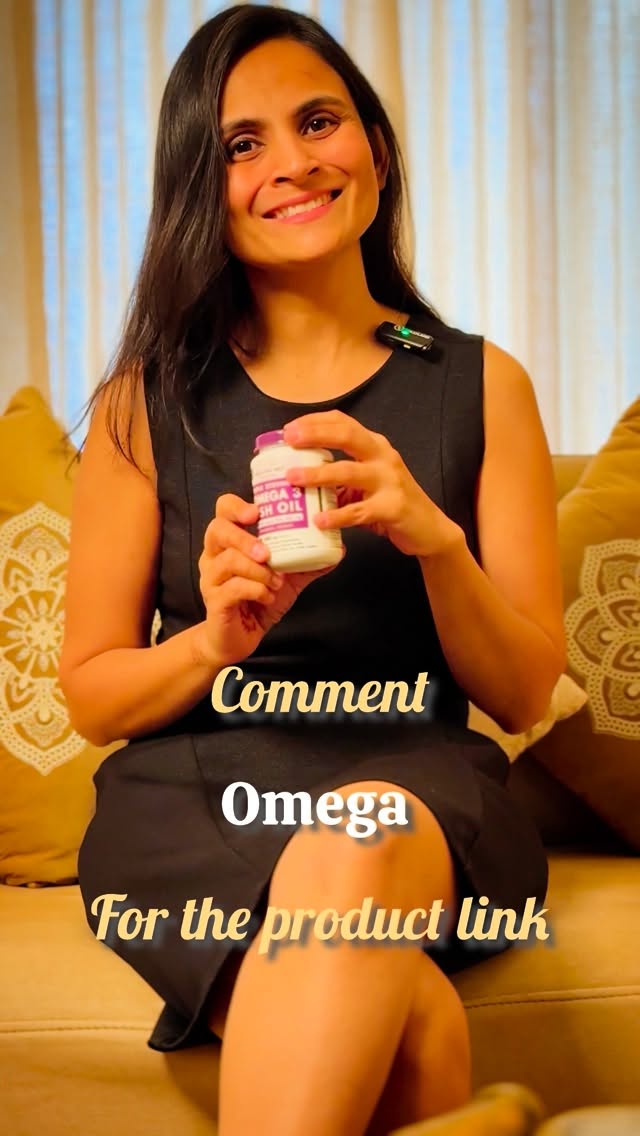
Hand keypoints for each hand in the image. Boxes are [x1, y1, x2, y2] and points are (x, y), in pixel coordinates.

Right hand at [195, 493, 344, 666]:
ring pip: (228, 561)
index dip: (237, 507)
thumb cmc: (257, 603)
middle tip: (267, 552)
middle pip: (217, 530)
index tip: (257, 512)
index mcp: (228, 544)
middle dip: (245, 538)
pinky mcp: (215, 602)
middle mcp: (213, 557)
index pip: (223, 512)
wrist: (239, 640)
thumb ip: (307, 563)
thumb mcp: (287, 580)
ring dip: (258, 570)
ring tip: (276, 581)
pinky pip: (232, 588)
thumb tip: (338, 550)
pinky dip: (255, 590)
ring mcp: (211, 579)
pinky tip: (268, 596)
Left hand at [281, 410, 460, 559]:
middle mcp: (383, 457)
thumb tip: (299, 477)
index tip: (289, 429)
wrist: (430, 530)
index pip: (343, 422)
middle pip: (347, 436)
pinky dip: (337, 515)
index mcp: (375, 446)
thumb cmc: (392, 503)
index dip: (314, 421)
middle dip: (315, 434)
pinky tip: (318, 520)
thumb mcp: (366, 483)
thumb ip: (339, 478)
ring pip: (349, 471)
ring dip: (319, 473)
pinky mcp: (393, 508)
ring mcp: (390, 481)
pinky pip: (359, 511)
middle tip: (289, 439)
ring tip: (293, 477)